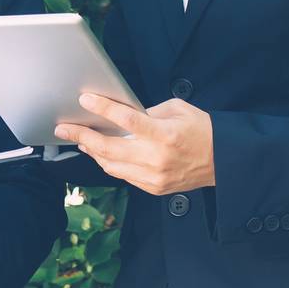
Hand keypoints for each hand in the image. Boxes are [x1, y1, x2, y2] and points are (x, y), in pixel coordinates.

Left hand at [54, 93, 215, 194]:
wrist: (224, 162)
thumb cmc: (202, 131)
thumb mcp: (177, 110)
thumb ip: (148, 111)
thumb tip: (120, 114)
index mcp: (165, 134)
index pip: (126, 120)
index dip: (102, 108)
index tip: (85, 99)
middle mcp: (157, 158)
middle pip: (109, 148)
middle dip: (82, 135)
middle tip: (64, 127)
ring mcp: (154, 177)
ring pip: (111, 165)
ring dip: (91, 151)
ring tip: (78, 138)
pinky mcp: (153, 188)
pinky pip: (123, 175)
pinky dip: (108, 163)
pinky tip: (99, 153)